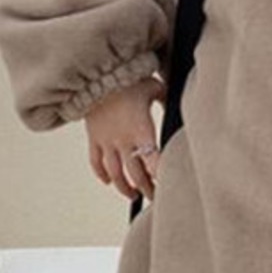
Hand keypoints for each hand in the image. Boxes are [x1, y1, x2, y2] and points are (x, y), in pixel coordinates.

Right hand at [83, 76, 167, 200]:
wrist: (96, 74)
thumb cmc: (127, 80)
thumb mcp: (154, 88)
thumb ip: (166, 101)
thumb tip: (177, 106)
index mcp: (141, 130)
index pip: (153, 161)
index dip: (160, 175)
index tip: (167, 183)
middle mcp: (123, 140)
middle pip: (136, 174)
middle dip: (146, 189)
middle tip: (154, 198)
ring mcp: (107, 141)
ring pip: (115, 173)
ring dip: (124, 188)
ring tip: (133, 195)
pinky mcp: (94, 137)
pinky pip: (96, 162)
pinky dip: (102, 174)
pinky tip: (108, 181)